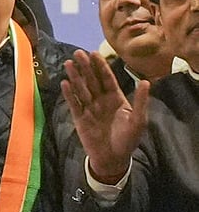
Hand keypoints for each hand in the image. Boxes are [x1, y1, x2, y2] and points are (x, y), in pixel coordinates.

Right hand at [60, 50, 148, 183]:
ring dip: (75, 76)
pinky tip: (65, 83)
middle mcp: (100, 100)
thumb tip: (146, 81)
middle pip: (91, 80)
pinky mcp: (79, 117)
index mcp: (115, 98)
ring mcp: (89, 108)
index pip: (107, 79)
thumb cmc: (128, 140)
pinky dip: (69, 94)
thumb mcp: (138, 121)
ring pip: (81, 88)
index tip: (94, 53)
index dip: (101, 66)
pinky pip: (73, 103)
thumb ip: (141, 101)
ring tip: (69, 63)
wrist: (113, 159)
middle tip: (78, 53)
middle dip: (85, 67)